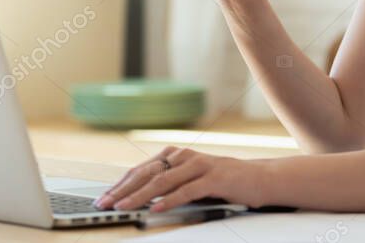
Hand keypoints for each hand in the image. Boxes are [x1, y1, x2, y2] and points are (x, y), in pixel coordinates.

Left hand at [92, 146, 270, 212]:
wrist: (259, 178)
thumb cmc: (223, 182)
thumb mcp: (191, 179)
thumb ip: (169, 183)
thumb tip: (139, 198)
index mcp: (177, 155)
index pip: (142, 169)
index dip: (121, 184)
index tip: (104, 198)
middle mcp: (185, 156)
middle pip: (148, 173)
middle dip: (123, 190)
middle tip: (105, 203)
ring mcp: (200, 165)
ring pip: (164, 181)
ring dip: (141, 196)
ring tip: (124, 207)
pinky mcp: (214, 178)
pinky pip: (187, 190)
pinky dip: (169, 200)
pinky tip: (156, 208)